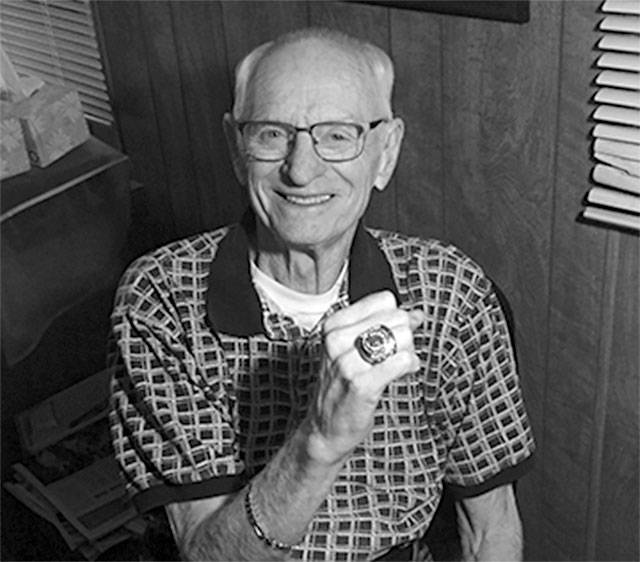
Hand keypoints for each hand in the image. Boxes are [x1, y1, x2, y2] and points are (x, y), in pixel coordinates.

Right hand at [304, 291, 424, 464]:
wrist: (325, 428)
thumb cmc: (340, 387)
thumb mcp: (353, 349)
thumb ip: (384, 328)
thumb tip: (416, 314)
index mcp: (334, 324)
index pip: (383, 300)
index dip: (396, 316)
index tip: (394, 333)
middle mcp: (336, 340)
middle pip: (396, 316)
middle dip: (404, 335)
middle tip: (396, 353)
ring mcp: (347, 363)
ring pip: (401, 337)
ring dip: (408, 352)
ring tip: (399, 365)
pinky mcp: (360, 385)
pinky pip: (400, 362)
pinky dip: (408, 365)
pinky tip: (403, 372)